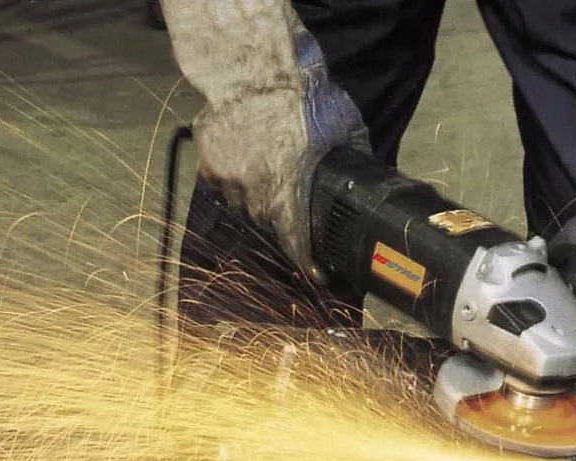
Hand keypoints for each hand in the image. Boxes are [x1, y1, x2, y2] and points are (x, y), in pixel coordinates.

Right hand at [193, 31, 370, 278]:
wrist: (256, 69)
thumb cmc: (303, 98)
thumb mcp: (343, 128)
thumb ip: (350, 159)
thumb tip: (367, 178)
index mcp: (288, 192)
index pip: (296, 241)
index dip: (306, 262)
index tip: (317, 275)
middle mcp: (255, 195)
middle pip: (267, 220)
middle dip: (280, 214)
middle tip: (289, 192)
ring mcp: (227, 180)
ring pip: (241, 203)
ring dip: (254, 195)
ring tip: (265, 169)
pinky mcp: (208, 162)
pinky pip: (219, 180)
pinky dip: (230, 176)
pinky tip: (241, 158)